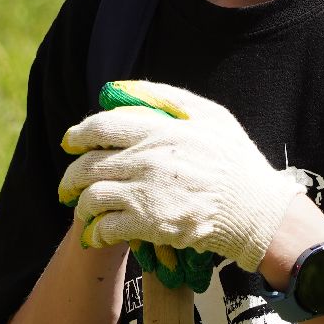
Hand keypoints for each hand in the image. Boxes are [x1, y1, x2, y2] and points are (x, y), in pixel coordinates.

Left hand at [57, 80, 305, 274]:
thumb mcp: (211, 115)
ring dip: (81, 204)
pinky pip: (107, 227)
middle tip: (68, 184)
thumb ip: (169, 98)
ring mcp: (145, 193)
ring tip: (82, 209)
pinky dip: (96, 231)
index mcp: (158, 130)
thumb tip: (127, 90)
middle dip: (71, 175)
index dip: (79, 134)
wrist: (255, 209)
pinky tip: (98, 233)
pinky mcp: (149, 225)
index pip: (101, 126)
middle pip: (89, 164)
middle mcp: (146, 160)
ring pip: (92, 197)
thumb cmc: (236, 160)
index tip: (71, 142)